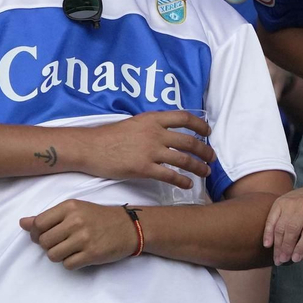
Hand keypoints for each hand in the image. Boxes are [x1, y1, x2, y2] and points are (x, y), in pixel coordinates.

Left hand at [19, 199, 137, 269]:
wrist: (129, 227)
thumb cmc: (99, 217)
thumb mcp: (75, 210)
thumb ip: (48, 216)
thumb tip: (22, 223)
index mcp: (69, 207)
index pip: (38, 224)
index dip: (36, 233)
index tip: (43, 235)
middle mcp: (75, 221)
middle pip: (43, 242)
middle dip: (48, 246)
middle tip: (61, 243)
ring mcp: (84, 238)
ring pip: (53, 255)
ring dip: (59, 256)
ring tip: (70, 249)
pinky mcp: (92, 254)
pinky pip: (67, 265)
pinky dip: (71, 263)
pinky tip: (80, 255)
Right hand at [83, 111, 215, 187]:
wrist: (91, 147)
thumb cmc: (109, 136)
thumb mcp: (134, 123)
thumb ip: (152, 126)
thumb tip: (167, 132)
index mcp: (153, 119)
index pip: (184, 118)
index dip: (200, 125)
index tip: (208, 131)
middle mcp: (155, 133)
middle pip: (189, 141)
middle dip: (205, 150)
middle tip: (212, 157)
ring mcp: (150, 151)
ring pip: (183, 159)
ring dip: (198, 166)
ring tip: (205, 172)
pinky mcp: (144, 168)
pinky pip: (169, 175)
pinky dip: (182, 180)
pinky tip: (188, 184)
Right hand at [263, 186, 302, 264]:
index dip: (301, 248)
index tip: (295, 260)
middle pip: (292, 229)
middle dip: (286, 247)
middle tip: (282, 261)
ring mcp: (291, 201)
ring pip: (281, 225)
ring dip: (277, 244)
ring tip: (277, 258)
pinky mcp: (279, 201)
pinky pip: (271, 218)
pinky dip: (268, 232)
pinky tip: (267, 244)